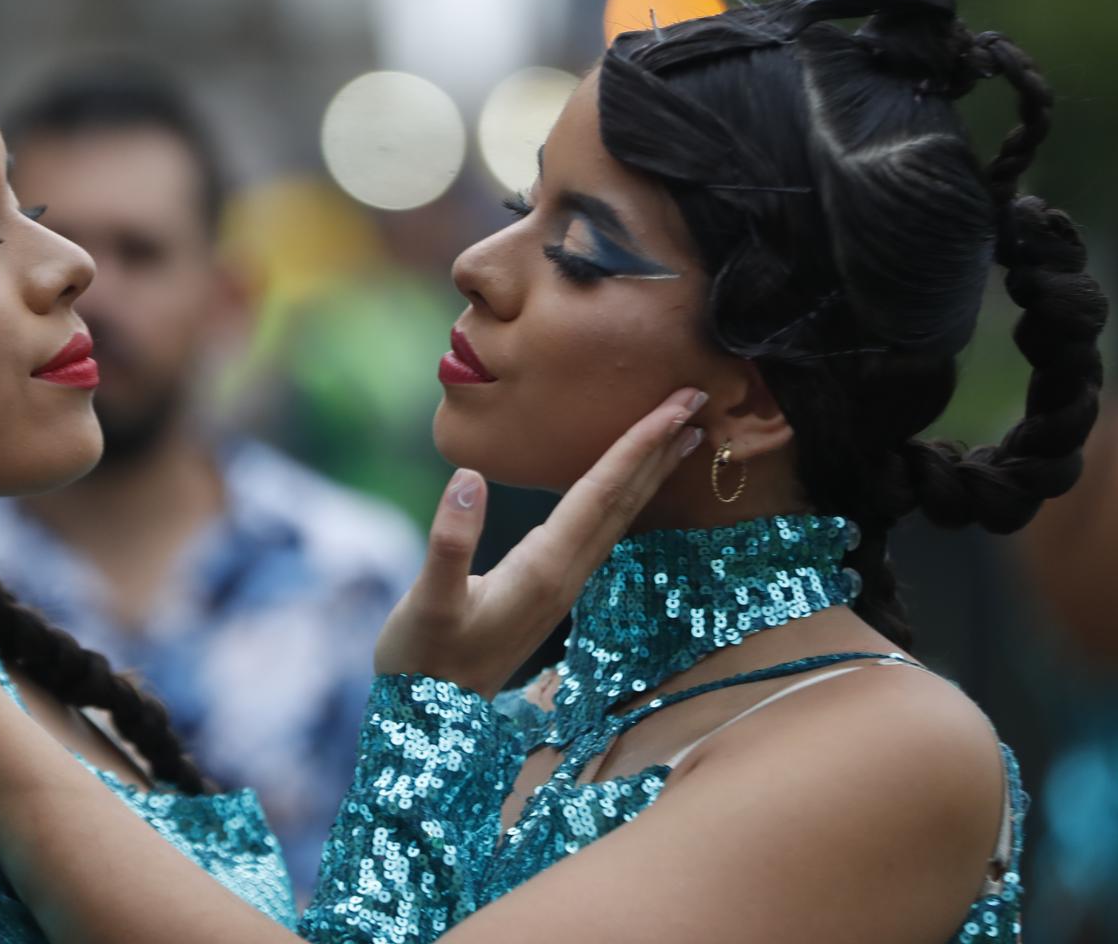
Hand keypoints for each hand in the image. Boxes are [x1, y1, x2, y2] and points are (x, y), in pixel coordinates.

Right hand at [373, 387, 708, 696]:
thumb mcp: (428, 601)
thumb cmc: (420, 660)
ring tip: (681, 435)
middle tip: (696, 397)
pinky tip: (628, 488)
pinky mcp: (549, 591)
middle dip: (660, 447)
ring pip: (618, 518)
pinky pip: (601, 532)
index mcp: (543, 569)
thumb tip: (469, 479)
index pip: (600, 494)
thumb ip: (449, 543)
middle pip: (624, 501)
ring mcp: (561, 586)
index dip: (638, 446)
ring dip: (649, 472)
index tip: (676, 406)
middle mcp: (564, 575)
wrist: (428, 720)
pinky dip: (624, 498)